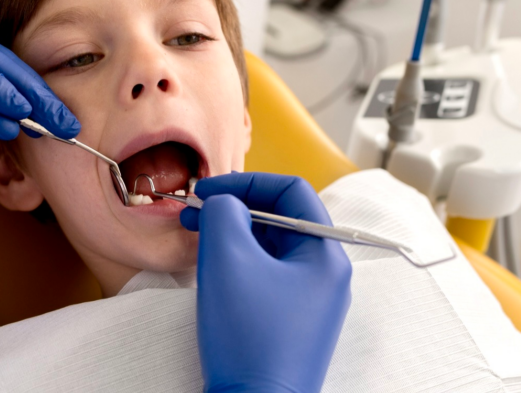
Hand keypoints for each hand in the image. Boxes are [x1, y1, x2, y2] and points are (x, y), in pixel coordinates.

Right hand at [181, 172, 351, 392]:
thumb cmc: (249, 338)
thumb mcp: (228, 260)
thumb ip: (224, 212)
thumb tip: (223, 203)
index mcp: (325, 255)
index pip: (292, 192)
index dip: (247, 182)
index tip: (207, 190)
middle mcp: (326, 275)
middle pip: (281, 219)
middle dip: (235, 208)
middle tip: (194, 211)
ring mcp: (310, 301)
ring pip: (271, 248)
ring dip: (233, 234)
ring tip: (195, 235)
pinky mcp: (291, 322)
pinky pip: (266, 276)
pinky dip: (238, 262)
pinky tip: (211, 267)